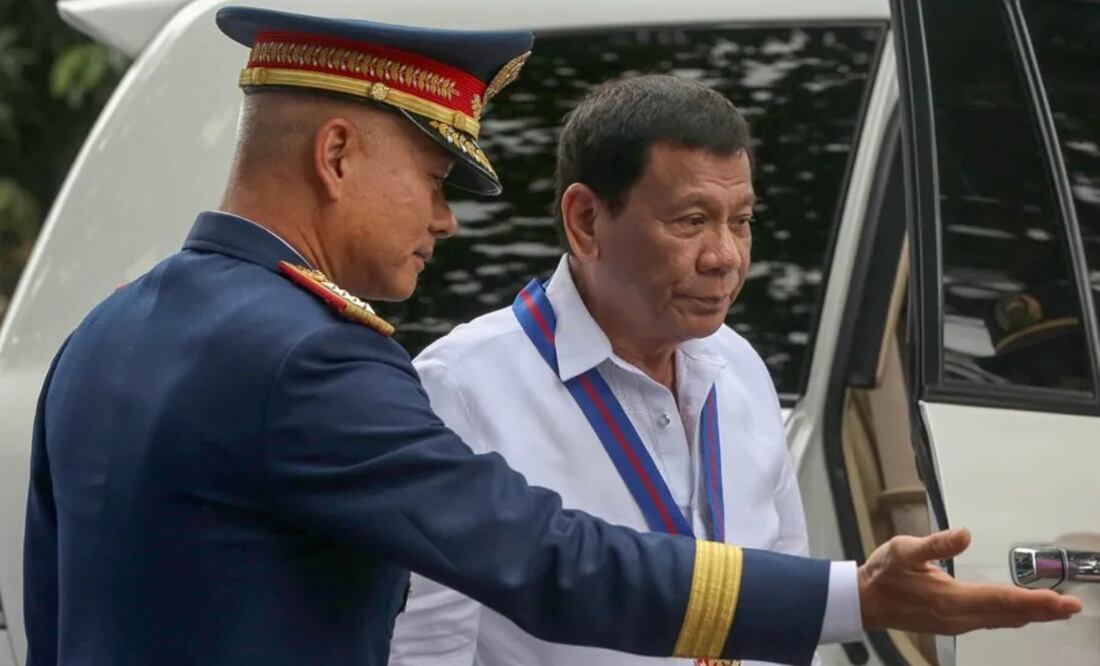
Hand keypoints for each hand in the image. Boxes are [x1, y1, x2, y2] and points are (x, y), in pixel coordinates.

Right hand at [859, 528, 1082, 633]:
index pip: (1000, 599)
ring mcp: (957, 624)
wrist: (865, 601)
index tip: (1060, 601)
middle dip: (1042, 611)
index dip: (1033, 600)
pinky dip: (1014, 617)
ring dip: (1031, 615)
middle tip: (1072, 606)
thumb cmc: (883, 574)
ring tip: (1056, 610)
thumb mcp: (903, 550)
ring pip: (1003, 621)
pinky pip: (993, 622)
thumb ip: (935, 545)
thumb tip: (965, 534)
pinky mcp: (953, 624)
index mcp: (949, 599)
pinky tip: (1023, 615)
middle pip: (1009, 615)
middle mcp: (958, 617)